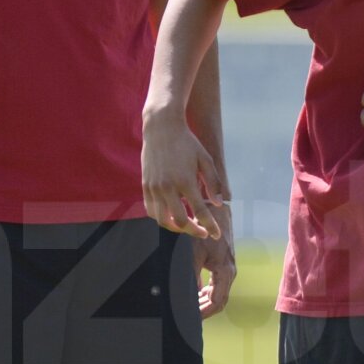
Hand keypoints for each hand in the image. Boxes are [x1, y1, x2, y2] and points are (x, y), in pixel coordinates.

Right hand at [141, 108, 225, 239]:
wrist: (161, 128)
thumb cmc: (187, 142)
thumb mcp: (205, 159)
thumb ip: (213, 183)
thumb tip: (218, 204)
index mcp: (186, 181)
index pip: (200, 211)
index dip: (210, 226)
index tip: (216, 235)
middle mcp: (168, 187)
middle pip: (179, 221)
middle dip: (193, 230)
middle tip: (203, 231)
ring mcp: (154, 188)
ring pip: (163, 220)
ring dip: (176, 227)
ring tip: (186, 225)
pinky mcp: (145, 186)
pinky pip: (151, 210)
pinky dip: (162, 218)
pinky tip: (171, 216)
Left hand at [192, 203, 235, 316]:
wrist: (214, 213)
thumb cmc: (203, 232)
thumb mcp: (193, 255)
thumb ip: (191, 277)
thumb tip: (186, 297)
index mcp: (225, 272)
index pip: (216, 302)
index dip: (204, 313)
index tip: (191, 319)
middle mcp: (230, 273)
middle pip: (219, 301)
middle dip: (204, 311)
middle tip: (188, 316)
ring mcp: (228, 269)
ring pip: (218, 294)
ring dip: (205, 302)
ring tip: (190, 308)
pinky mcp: (224, 265)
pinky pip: (217, 285)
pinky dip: (207, 293)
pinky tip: (196, 295)